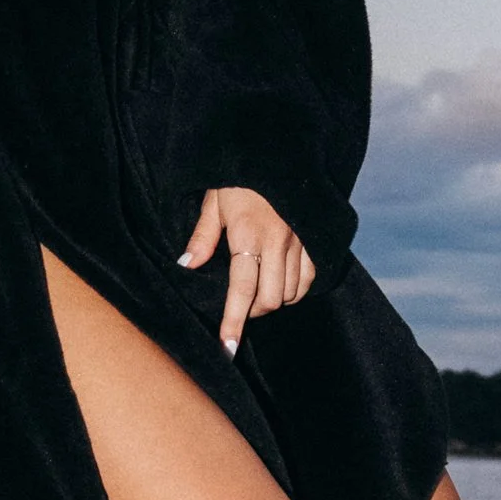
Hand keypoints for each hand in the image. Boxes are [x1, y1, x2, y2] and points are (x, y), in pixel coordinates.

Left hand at [179, 185, 316, 355]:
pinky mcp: (314, 239)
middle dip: (253, 311)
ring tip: (258, 291)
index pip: (241, 290)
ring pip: (291, 293)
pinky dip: (296, 289)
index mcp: (248, 235)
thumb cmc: (239, 177)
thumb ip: (202, 237)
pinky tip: (282, 283)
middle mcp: (277, 243)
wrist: (278, 151)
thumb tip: (186, 266)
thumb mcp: (213, 201)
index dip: (234, 323)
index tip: (228, 348)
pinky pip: (310, 278)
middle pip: (271, 300)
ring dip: (274, 300)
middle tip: (240, 305)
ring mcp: (299, 241)